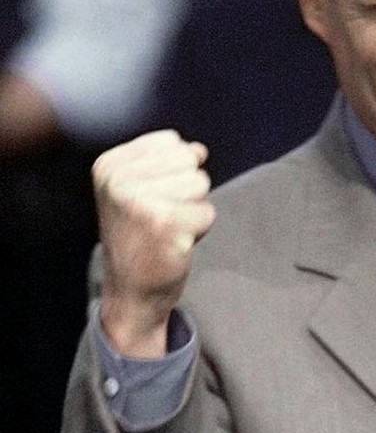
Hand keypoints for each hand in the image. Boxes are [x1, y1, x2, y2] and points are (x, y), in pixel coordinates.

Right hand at [93, 130, 214, 356]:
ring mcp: (140, 200)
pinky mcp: (165, 222)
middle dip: (186, 189)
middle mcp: (119, 179)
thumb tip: (198, 149)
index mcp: (109, 164)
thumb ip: (166, 161)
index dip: (173, 170)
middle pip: (188, 161)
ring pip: (201, 183)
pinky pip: (207, 212)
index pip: (170, 141)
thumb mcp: (139, 189)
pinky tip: (175, 242)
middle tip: (162, 216)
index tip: (151, 198)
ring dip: (193, 209)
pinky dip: (199, 229)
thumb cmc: (141, 237)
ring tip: (168, 228)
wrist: (131, 291)